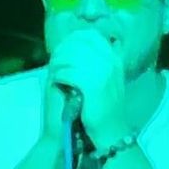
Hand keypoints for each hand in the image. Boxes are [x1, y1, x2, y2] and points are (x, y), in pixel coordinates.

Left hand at [44, 27, 127, 149]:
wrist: (111, 132)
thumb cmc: (106, 108)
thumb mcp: (108, 81)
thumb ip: (99, 63)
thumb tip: (81, 49)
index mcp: (114, 59)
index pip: (92, 36)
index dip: (74, 38)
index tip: (64, 47)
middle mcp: (110, 62)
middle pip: (80, 43)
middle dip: (64, 49)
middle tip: (54, 58)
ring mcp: (102, 73)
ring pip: (72, 57)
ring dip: (59, 62)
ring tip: (53, 70)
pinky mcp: (92, 86)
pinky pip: (68, 73)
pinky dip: (59, 75)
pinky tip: (55, 81)